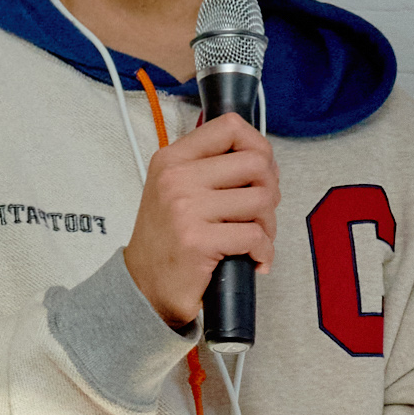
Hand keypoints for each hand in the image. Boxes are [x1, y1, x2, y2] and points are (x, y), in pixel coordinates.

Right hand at [121, 112, 279, 331]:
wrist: (143, 287)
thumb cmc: (167, 240)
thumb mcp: (176, 189)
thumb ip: (210, 167)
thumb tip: (262, 159)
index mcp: (172, 159)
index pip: (229, 126)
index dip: (258, 146)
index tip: (261, 170)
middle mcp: (176, 179)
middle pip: (255, 163)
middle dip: (270, 190)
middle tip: (260, 213)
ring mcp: (186, 209)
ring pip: (260, 200)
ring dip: (268, 225)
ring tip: (255, 239)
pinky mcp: (199, 241)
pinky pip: (254, 236)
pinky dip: (264, 252)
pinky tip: (254, 260)